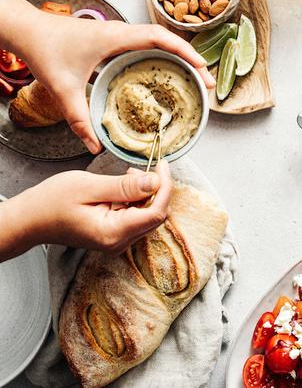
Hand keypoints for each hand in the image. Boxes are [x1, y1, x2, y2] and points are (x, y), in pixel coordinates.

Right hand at [0, 162, 171, 260]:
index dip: (165, 187)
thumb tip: (155, 182)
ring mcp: (117, 241)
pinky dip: (135, 200)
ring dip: (144, 193)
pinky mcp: (114, 236)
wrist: (29, 220)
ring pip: (148, 216)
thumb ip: (124, 186)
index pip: (157, 212)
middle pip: (156, 215)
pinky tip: (121, 188)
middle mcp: (119, 242)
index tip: (162, 165)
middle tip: (139, 169)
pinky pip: (136, 217)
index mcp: (114, 233)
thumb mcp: (88, 186)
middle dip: (155, 189)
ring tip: (126, 176)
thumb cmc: (51, 203)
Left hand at [4, 0, 213, 152]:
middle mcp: (122, 32)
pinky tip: (166, 74)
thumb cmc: (43, 50)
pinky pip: (146, 45)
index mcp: (116, 37)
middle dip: (190, 58)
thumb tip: (94, 145)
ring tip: (194, 77)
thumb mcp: (62, 90)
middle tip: (205, 80)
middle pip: (167, 39)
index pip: (160, 38)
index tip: (201, 69)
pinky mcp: (113, 40)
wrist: (25, 30)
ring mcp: (118, 35)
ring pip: (158, 41)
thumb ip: (78, 120)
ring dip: (178, 56)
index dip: (185, 51)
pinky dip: (163, 56)